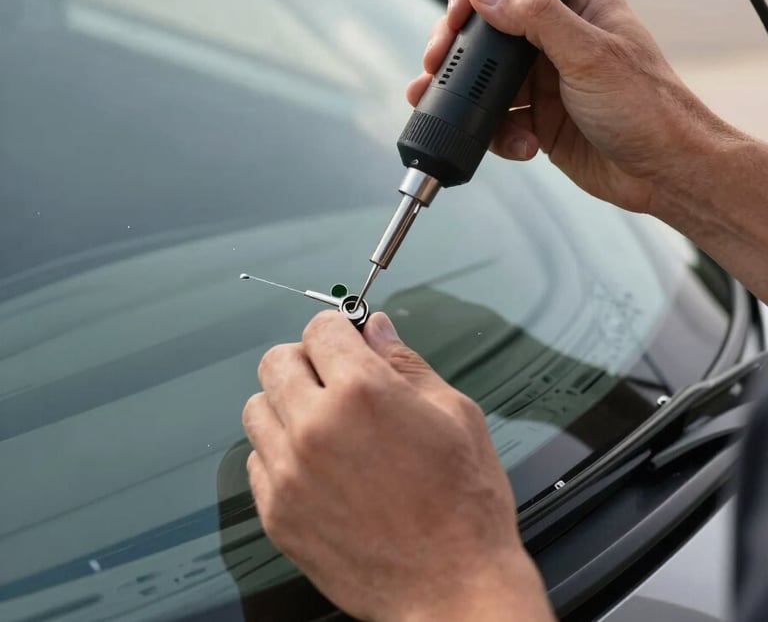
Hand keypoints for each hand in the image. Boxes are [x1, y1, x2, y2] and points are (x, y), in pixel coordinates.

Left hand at [242, 312, 553, 621]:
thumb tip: (376, 330)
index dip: (338, 329)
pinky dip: (279, 453)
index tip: (346, 340)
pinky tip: (318, 466)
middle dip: (307, 360)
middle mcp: (316, 427)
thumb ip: (405, 363)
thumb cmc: (464, 506)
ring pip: (258, 408)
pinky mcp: (277, 514)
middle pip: (276, 360)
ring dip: (287, 405)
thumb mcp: (454, 414)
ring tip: (324, 424)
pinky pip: (256, 460)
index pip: (320, 328)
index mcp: (363, 393)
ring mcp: (289, 473)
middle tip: (335, 379)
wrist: (454, 589)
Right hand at [407, 0, 727, 213]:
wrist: (664, 173)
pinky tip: (516, 144)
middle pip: (489, 31)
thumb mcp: (590, 54)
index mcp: (577, 6)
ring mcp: (545, 81)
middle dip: (458, 49)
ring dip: (463, 93)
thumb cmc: (648, 108)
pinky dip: (495, 133)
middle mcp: (557, 40)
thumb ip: (536, 17)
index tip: (456, 14)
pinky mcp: (538, 120)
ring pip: (486, 79)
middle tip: (437, 62)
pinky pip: (498, 120)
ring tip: (435, 99)